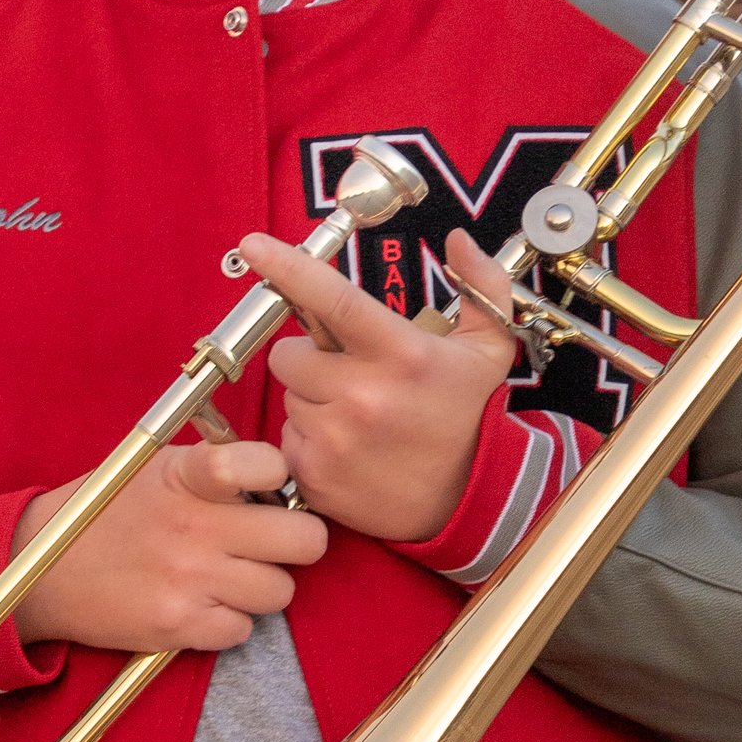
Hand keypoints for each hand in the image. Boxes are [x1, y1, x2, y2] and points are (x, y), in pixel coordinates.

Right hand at [12, 436, 328, 652]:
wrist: (42, 572)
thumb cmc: (107, 514)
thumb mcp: (154, 468)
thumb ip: (214, 466)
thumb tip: (278, 475)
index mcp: (188, 476)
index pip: (268, 465)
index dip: (281, 475)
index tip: (268, 484)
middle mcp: (195, 527)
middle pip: (304, 542)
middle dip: (297, 541)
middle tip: (273, 542)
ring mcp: (189, 580)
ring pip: (280, 592)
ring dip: (262, 586)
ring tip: (229, 576)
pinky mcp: (178, 626)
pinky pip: (243, 630)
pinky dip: (230, 622)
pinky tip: (203, 604)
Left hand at [238, 228, 521, 543]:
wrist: (468, 502)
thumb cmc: (468, 417)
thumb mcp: (488, 349)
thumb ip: (482, 286)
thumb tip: (458, 240)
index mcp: (401, 354)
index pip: (332, 300)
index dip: (288, 268)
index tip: (254, 245)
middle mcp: (363, 395)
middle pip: (289, 354)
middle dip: (309, 358)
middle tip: (347, 374)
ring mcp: (335, 439)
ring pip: (287, 397)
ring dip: (311, 400)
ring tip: (356, 416)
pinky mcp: (315, 475)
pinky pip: (285, 439)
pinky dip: (308, 440)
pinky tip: (346, 446)